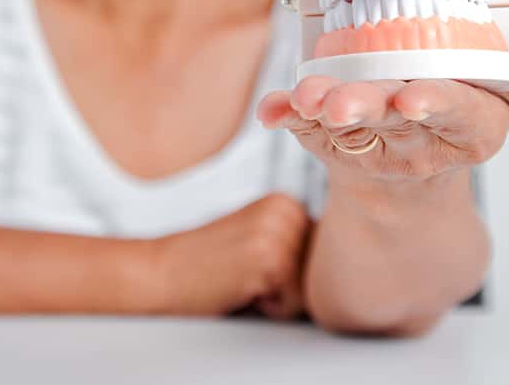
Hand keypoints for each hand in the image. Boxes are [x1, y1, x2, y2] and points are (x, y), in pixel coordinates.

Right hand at [150, 193, 308, 318]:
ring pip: (309, 290)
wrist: (162, 271)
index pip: (321, 256)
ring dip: (278, 297)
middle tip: (245, 271)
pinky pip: (294, 304)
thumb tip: (345, 264)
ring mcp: (280, 232)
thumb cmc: (208, 264)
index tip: (253, 262)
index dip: (289, 273)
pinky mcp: (271, 259)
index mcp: (287, 202)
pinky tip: (240, 286)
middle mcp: (288, 209)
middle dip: (287, 285)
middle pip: (320, 273)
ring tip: (243, 278)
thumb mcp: (257, 237)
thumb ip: (296, 242)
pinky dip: (268, 307)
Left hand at [256, 10, 508, 190]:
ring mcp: (376, 144)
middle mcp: (422, 139)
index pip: (460, 114)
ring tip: (302, 95)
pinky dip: (286, 116)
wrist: (415, 168)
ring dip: (322, 110)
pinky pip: (308, 131)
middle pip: (395, 121)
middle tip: (342, 101)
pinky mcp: (337, 144)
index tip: (415, 97)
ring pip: (349, 127)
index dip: (439, 105)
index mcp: (474, 125)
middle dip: (368, 108)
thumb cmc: (466, 109)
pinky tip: (269, 108)